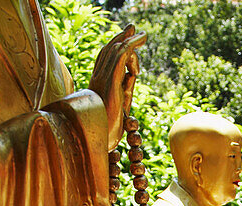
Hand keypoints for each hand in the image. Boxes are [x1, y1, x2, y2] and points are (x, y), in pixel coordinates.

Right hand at [89, 25, 146, 149]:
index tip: (127, 40)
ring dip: (130, 40)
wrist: (98, 140)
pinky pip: (120, 57)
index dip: (114, 47)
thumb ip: (125, 90)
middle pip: (109, 51)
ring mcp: (103, 79)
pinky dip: (130, 46)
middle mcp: (98, 79)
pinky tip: (139, 42)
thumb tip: (132, 76)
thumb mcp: (120, 105)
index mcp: (99, 85)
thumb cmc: (108, 130)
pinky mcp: (111, 82)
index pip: (105, 60)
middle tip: (134, 29)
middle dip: (122, 38)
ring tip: (143, 35)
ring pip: (115, 51)